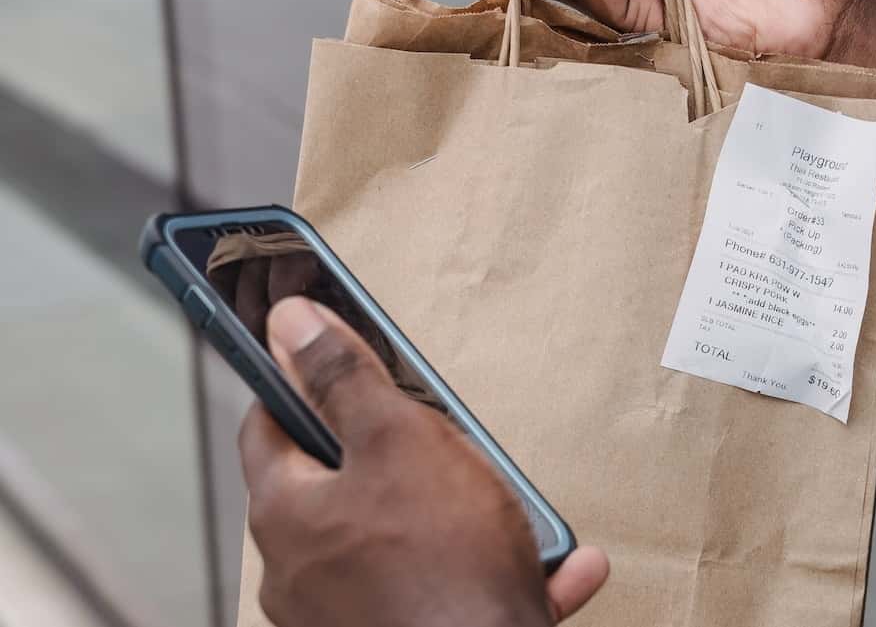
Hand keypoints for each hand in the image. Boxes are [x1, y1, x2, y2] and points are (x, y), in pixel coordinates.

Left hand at [239, 297, 608, 626]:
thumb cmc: (441, 563)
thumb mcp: (398, 436)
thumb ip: (344, 378)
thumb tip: (292, 326)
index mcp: (289, 514)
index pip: (268, 425)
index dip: (301, 383)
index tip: (332, 361)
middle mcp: (306, 571)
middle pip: (346, 483)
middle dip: (406, 453)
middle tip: (446, 437)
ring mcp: (352, 612)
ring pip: (407, 537)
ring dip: (464, 513)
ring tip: (512, 503)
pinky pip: (454, 586)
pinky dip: (502, 568)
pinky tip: (558, 562)